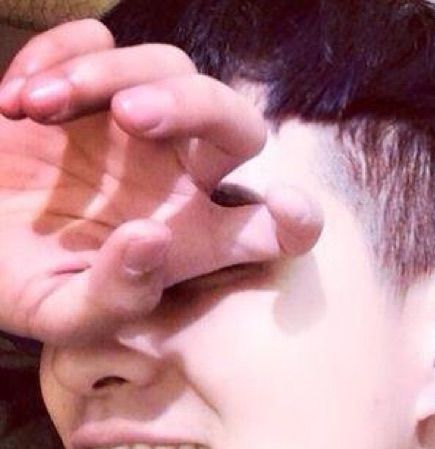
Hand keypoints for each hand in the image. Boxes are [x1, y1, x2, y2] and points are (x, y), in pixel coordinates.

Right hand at [0, 20, 322, 344]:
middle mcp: (180, 178)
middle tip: (129, 116)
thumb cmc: (18, 283)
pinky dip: (61, 54)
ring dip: (107, 75)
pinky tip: (19, 100)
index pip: (273, 225)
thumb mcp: (64, 314)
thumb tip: (152, 238)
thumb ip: (116, 296)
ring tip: (35, 109)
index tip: (286, 204)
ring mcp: (134, 128)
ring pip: (170, 67)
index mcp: (194, 238)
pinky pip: (96, 41)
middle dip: (197, 105)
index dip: (298, 216)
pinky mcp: (84, 88)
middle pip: (238, 123)